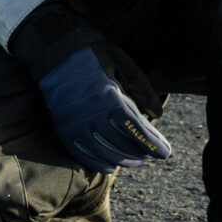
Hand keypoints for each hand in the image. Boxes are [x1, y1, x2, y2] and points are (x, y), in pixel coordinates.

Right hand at [37, 47, 171, 172]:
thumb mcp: (122, 64)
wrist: (55, 55)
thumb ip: (141, 88)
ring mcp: (77, 125)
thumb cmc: (94, 56)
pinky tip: (110, 166)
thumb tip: (157, 113)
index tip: (165, 153)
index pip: (136, 129)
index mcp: (110, 98)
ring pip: (104, 153)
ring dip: (124, 160)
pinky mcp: (65, 129)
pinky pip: (83, 154)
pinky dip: (98, 164)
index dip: (152, 144)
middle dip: (141, 153)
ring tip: (136, 161)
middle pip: (123, 145)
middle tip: (152, 154)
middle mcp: (93, 115)